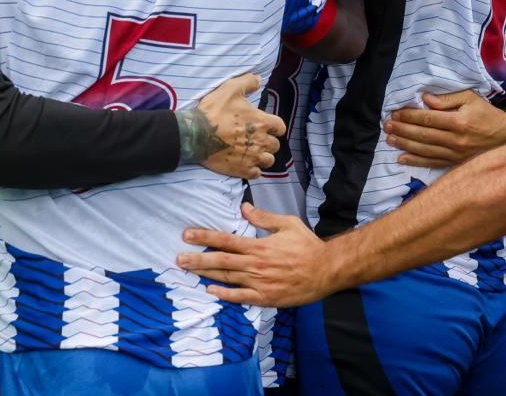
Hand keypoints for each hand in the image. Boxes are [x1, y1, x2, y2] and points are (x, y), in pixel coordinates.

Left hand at [177, 202, 331, 307]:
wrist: (326, 270)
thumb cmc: (307, 246)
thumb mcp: (287, 224)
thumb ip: (263, 218)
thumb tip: (244, 207)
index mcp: (258, 245)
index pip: (225, 240)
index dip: (205, 237)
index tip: (187, 235)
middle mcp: (255, 264)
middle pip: (220, 261)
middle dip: (197, 258)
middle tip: (178, 258)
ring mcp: (259, 282)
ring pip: (227, 278)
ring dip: (205, 275)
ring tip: (188, 271)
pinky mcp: (266, 297)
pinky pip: (241, 297)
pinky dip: (225, 295)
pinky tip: (211, 291)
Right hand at [179, 74, 284, 178]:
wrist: (196, 134)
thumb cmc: (214, 111)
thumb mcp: (230, 89)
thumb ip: (248, 82)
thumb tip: (259, 79)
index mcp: (261, 122)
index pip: (280, 127)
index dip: (275, 127)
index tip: (269, 127)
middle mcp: (261, 141)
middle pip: (275, 145)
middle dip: (268, 142)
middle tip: (257, 139)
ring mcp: (252, 157)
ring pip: (268, 161)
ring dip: (263, 157)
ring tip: (253, 153)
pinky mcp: (242, 169)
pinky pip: (256, 174)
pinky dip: (253, 170)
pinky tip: (246, 164)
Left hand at [385, 90, 505, 167]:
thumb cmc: (486, 114)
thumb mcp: (471, 98)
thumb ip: (447, 99)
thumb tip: (425, 99)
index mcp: (458, 122)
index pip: (427, 119)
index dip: (409, 116)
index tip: (395, 113)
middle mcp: (455, 140)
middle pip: (423, 135)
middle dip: (402, 130)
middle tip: (387, 126)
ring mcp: (455, 154)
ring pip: (424, 150)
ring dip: (404, 145)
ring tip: (389, 139)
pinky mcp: (455, 163)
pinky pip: (432, 163)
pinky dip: (415, 161)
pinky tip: (401, 159)